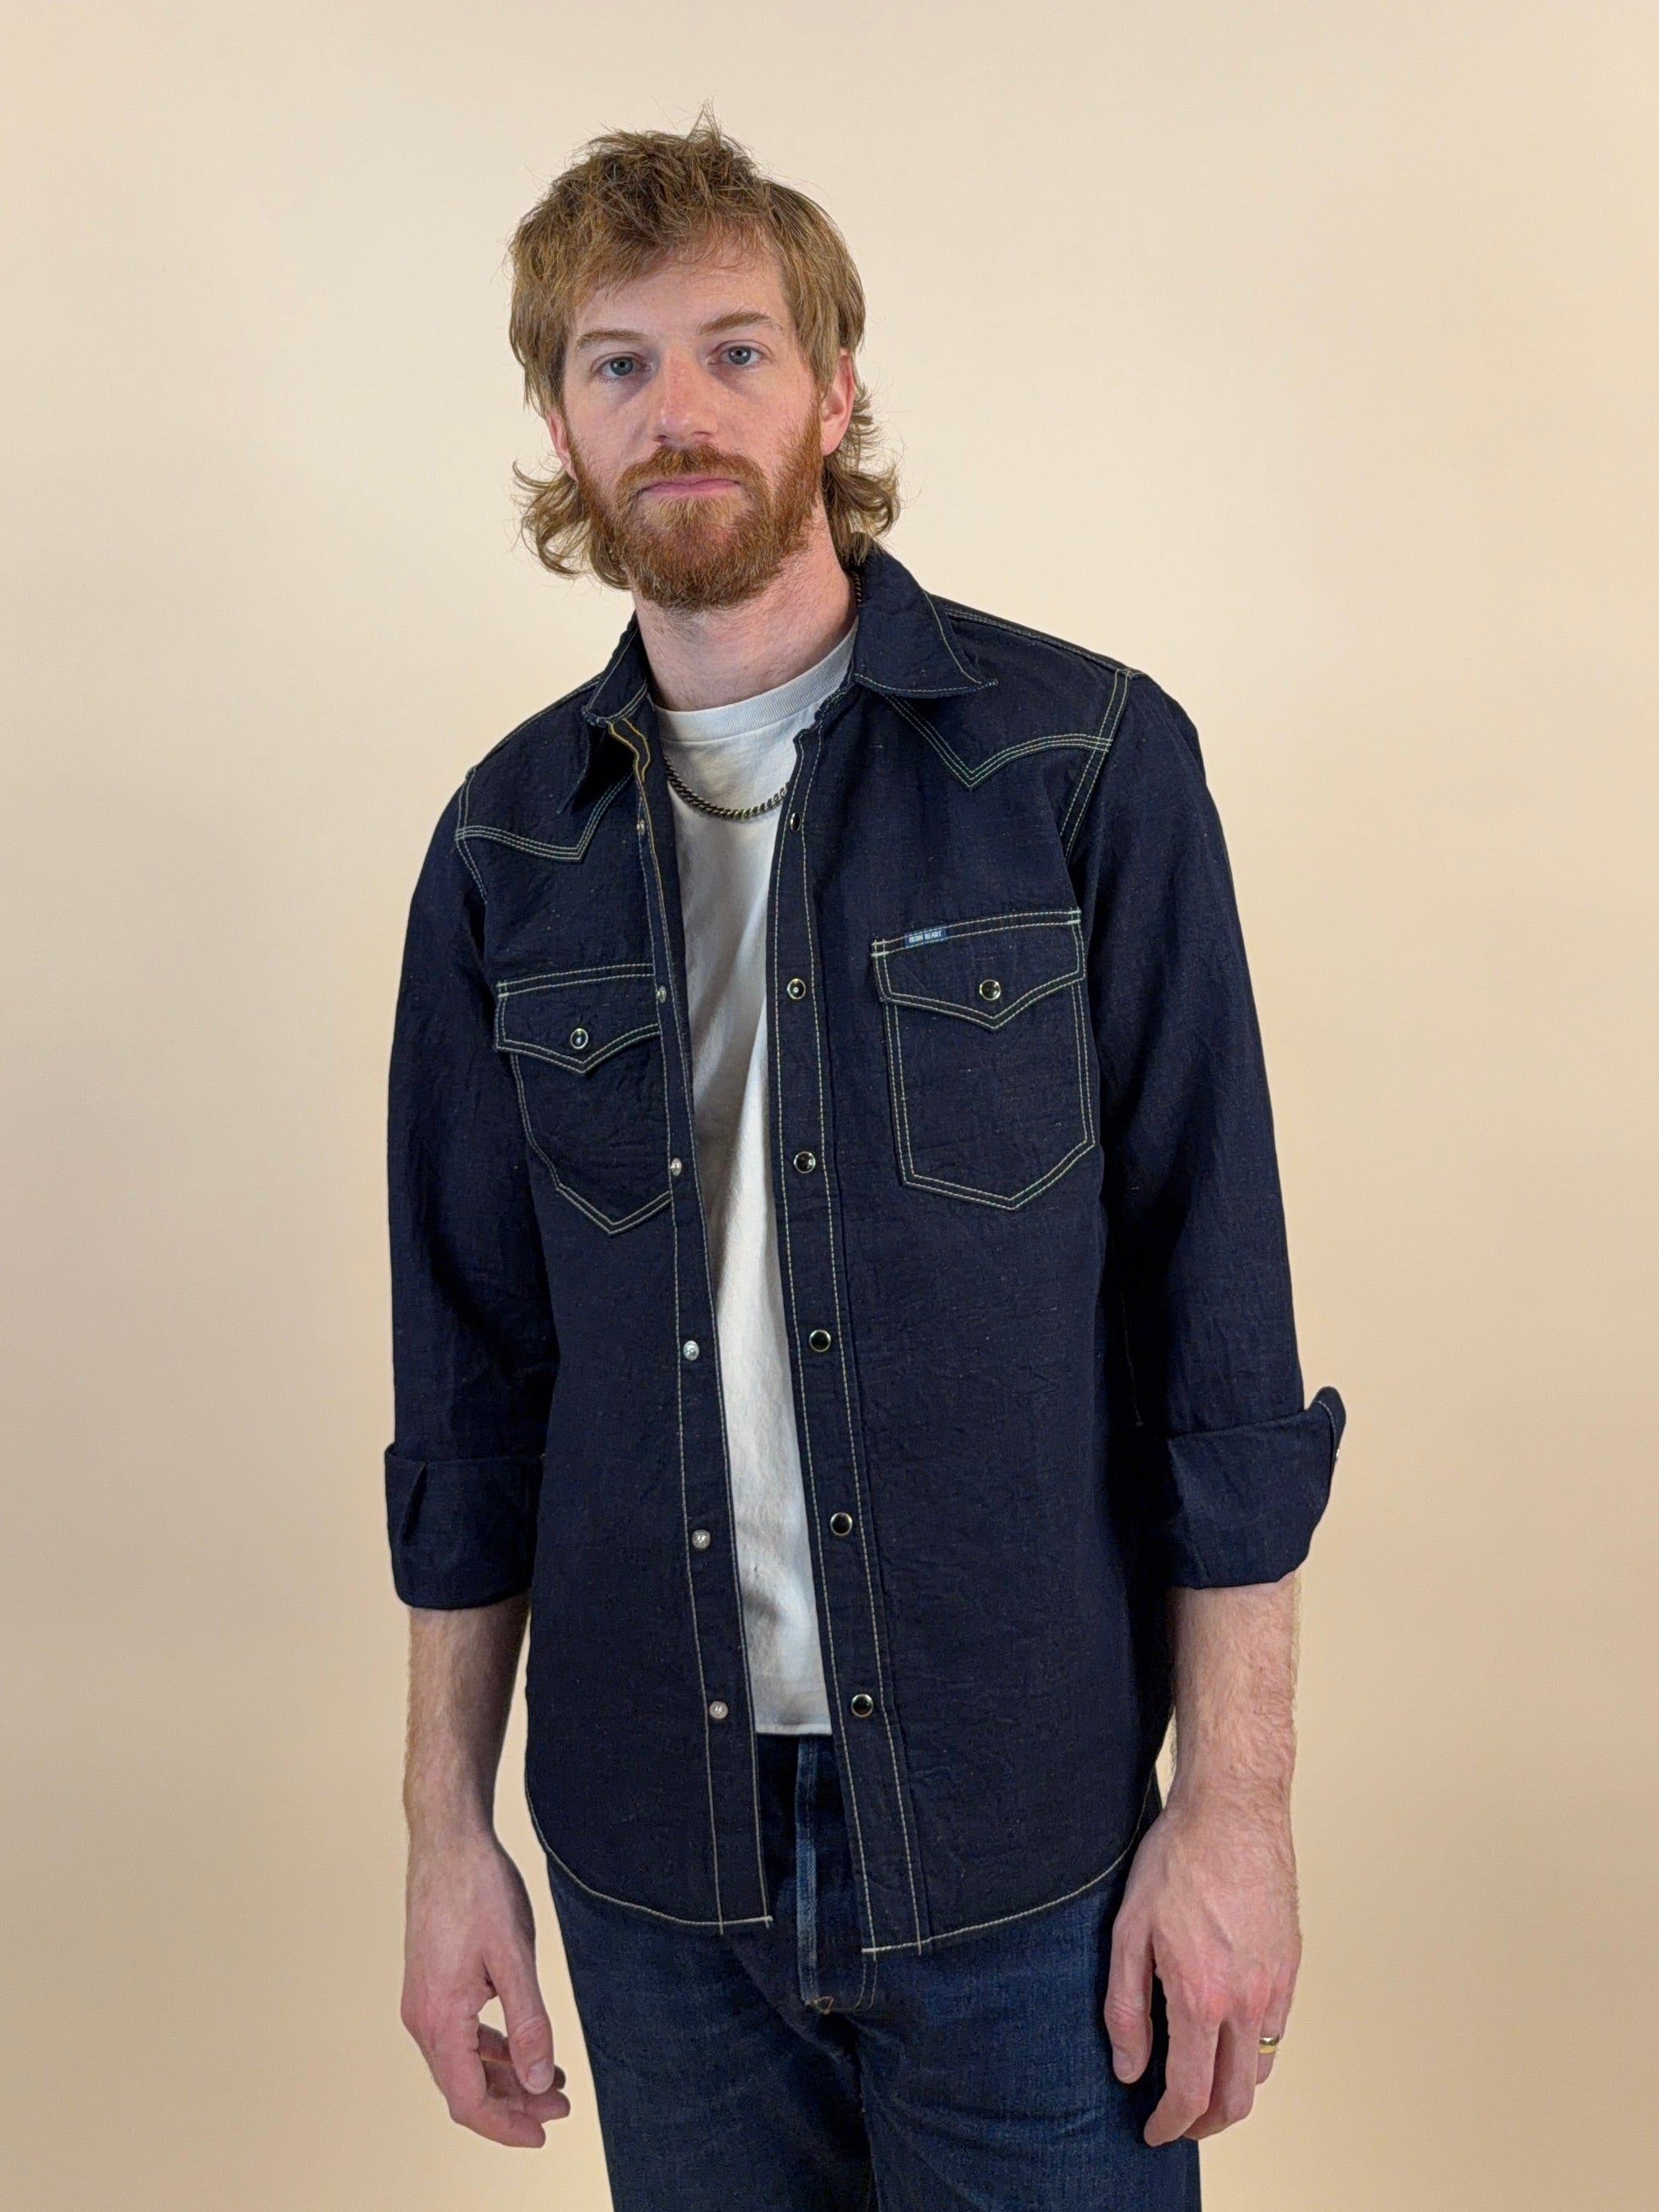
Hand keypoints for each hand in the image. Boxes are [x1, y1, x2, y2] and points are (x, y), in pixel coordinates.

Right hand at [401, 1830, 571, 2147]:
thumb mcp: (514, 1956)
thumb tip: (540, 2080)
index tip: (545, 2132)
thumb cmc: (480, 1889)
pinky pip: (460, 2036)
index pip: (468, 2100)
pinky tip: (524, 2046)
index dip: (506, 2125)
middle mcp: (422, 2018)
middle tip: (562, 2105)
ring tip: (553, 2081)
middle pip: (464, 2087)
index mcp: (439, 2018)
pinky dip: (492, 2050)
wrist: (448, 1840)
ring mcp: (423, 2002)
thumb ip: (529, 2021)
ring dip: (505, 2078)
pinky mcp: (432, 1985)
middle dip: (513, 2104)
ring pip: (462, 2063)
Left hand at [1103, 1792, 1298, 2143]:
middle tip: (1177, 2121)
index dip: (1169, 2125)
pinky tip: (1225, 2032)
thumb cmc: (1178, 1861)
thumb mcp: (1128, 1931)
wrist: (1234, 1810)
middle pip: (1237, 2099)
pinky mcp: (1292, 1965)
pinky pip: (1276, 2031)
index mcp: (1202, 1998)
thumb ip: (1126, 2008)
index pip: (1191, 2093)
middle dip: (1205, 2123)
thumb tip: (1129, 2069)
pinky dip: (1252, 2050)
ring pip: (1262, 2070)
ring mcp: (1277, 1985)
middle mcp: (1249, 2001)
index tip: (1153, 2131)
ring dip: (1232, 2090)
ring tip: (1199, 2081)